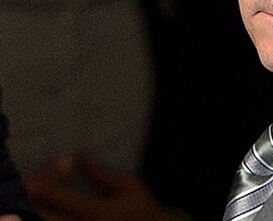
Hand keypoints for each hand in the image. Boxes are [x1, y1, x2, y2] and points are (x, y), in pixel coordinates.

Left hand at [25, 156, 185, 220]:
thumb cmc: (142, 210)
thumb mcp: (130, 187)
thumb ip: (105, 175)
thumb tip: (84, 157)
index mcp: (96, 213)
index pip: (63, 198)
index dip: (49, 183)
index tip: (45, 172)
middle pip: (46, 215)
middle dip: (34, 199)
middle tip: (32, 184)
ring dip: (37, 210)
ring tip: (35, 196)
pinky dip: (46, 216)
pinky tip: (48, 209)